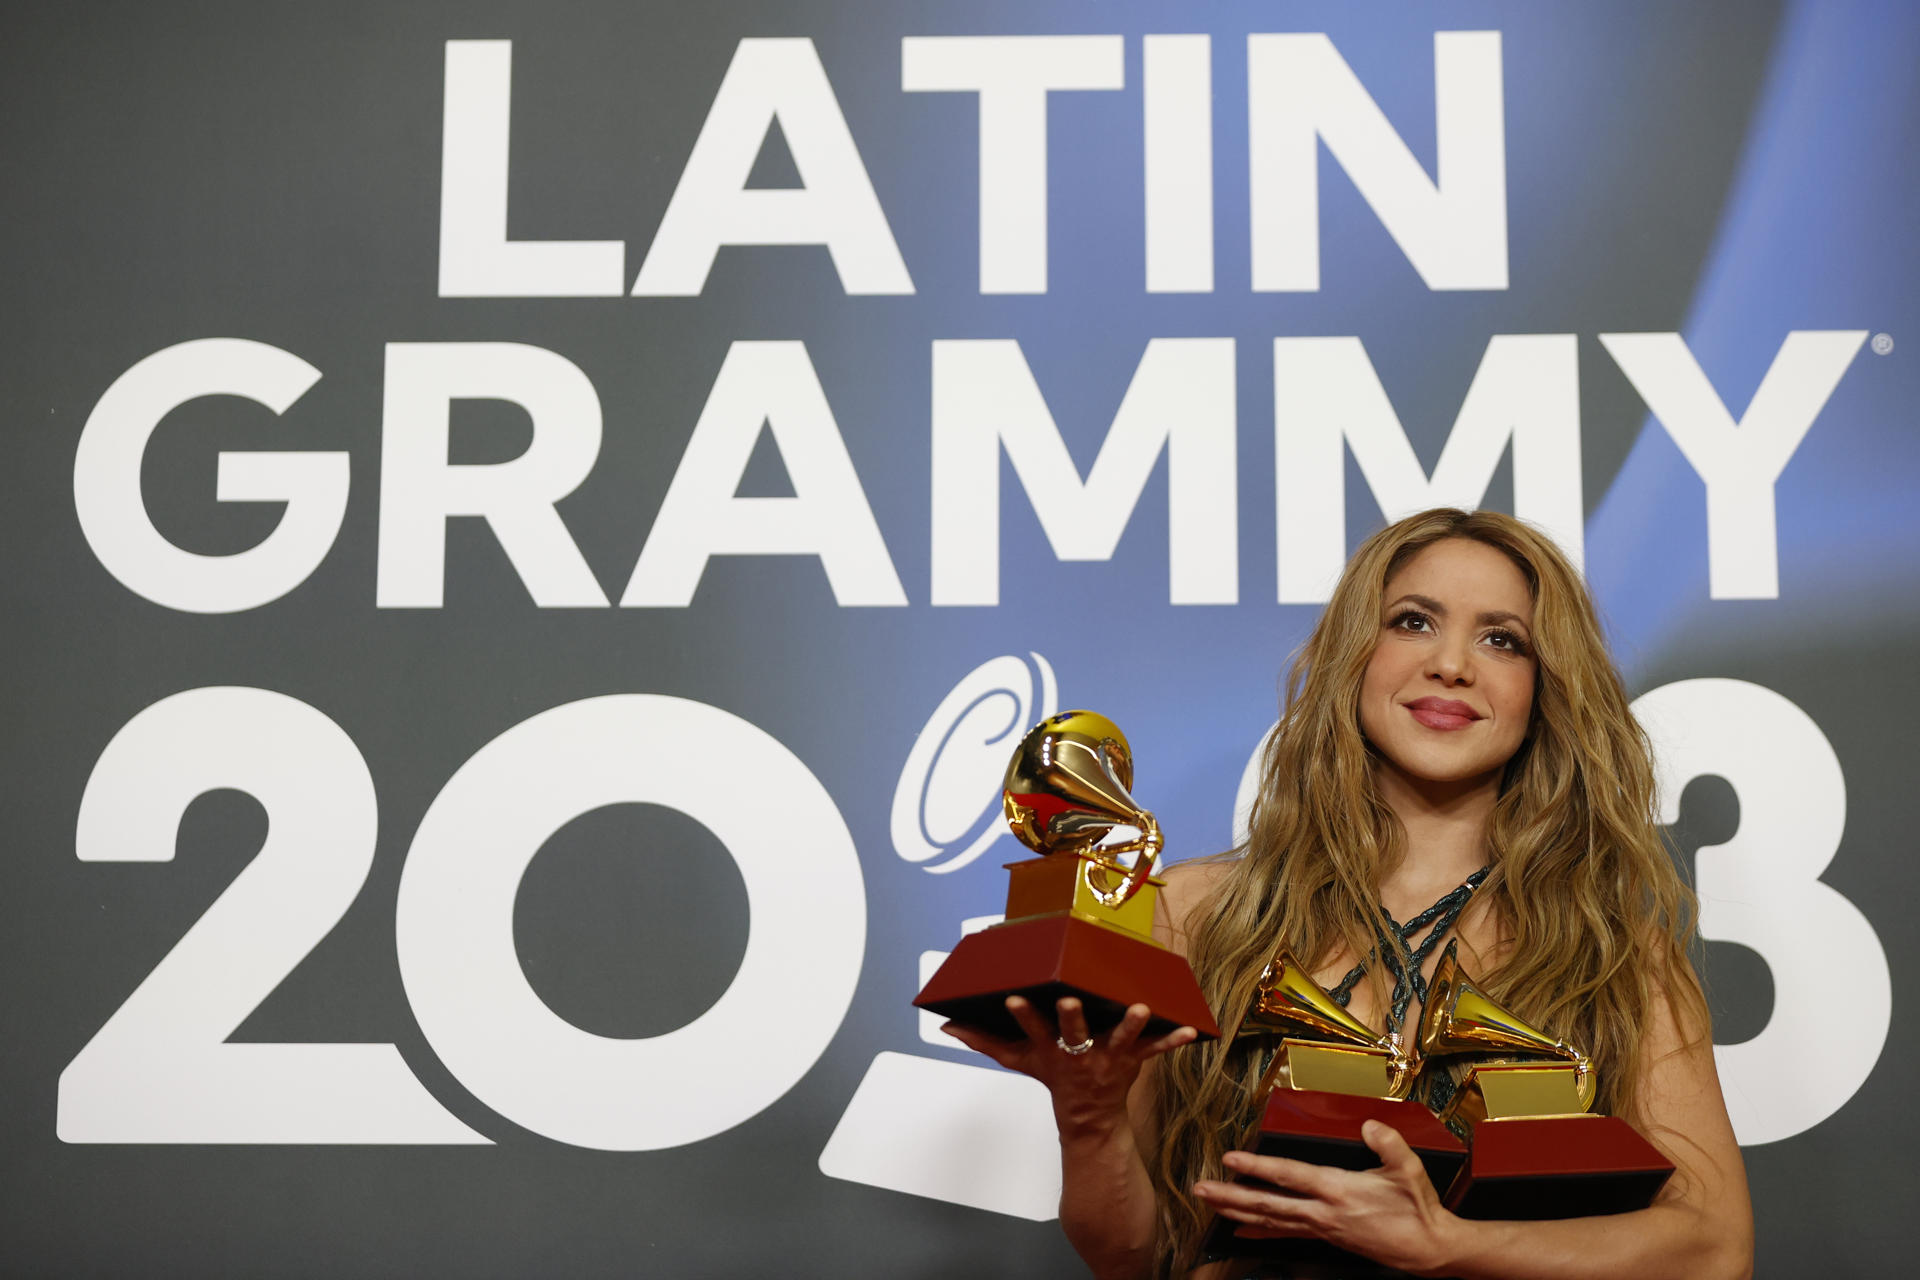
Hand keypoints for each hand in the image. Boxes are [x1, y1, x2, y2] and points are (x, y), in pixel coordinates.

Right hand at [940, 996, 1196, 1137]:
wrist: (1089, 1123)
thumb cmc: (1054, 1080)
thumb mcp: (1018, 1062)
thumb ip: (985, 1043)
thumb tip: (949, 1026)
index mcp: (1051, 1049)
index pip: (1031, 1029)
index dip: (1022, 1016)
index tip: (1013, 998)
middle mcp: (1079, 1053)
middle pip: (1074, 1034)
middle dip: (1072, 1018)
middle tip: (1069, 1001)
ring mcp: (1108, 1058)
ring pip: (1119, 1040)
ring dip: (1130, 1025)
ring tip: (1140, 1008)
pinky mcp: (1133, 1061)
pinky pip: (1155, 1050)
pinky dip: (1172, 1041)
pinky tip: (1189, 1030)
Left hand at [1191, 1119, 1463, 1277]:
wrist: (1429, 1249)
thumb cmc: (1418, 1208)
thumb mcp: (1408, 1170)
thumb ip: (1388, 1143)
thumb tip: (1369, 1124)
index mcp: (1338, 1190)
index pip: (1289, 1176)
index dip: (1257, 1168)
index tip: (1230, 1160)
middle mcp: (1323, 1212)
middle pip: (1268, 1204)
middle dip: (1231, 1197)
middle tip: (1199, 1189)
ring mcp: (1323, 1228)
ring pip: (1271, 1221)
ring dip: (1238, 1212)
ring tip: (1210, 1204)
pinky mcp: (1327, 1237)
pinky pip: (1285, 1232)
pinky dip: (1260, 1229)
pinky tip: (1243, 1228)